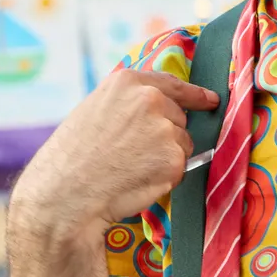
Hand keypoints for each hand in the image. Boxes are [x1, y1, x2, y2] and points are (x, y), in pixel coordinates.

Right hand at [2, 69, 219, 276]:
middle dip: (165, 136)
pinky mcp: (175, 159)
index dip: (195, 95)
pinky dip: (165, 177)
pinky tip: (137, 180)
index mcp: (128, 82)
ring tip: (129, 167)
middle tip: (130, 155)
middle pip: (179, 118)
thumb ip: (128, 103)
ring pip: (182, 144)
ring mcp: (165, 128)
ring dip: (165, 158)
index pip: (173, 84)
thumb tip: (160, 108)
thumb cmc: (73, 157)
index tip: (210, 100)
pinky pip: (181, 168)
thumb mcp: (95, 111)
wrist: (66, 195)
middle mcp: (151, 99)